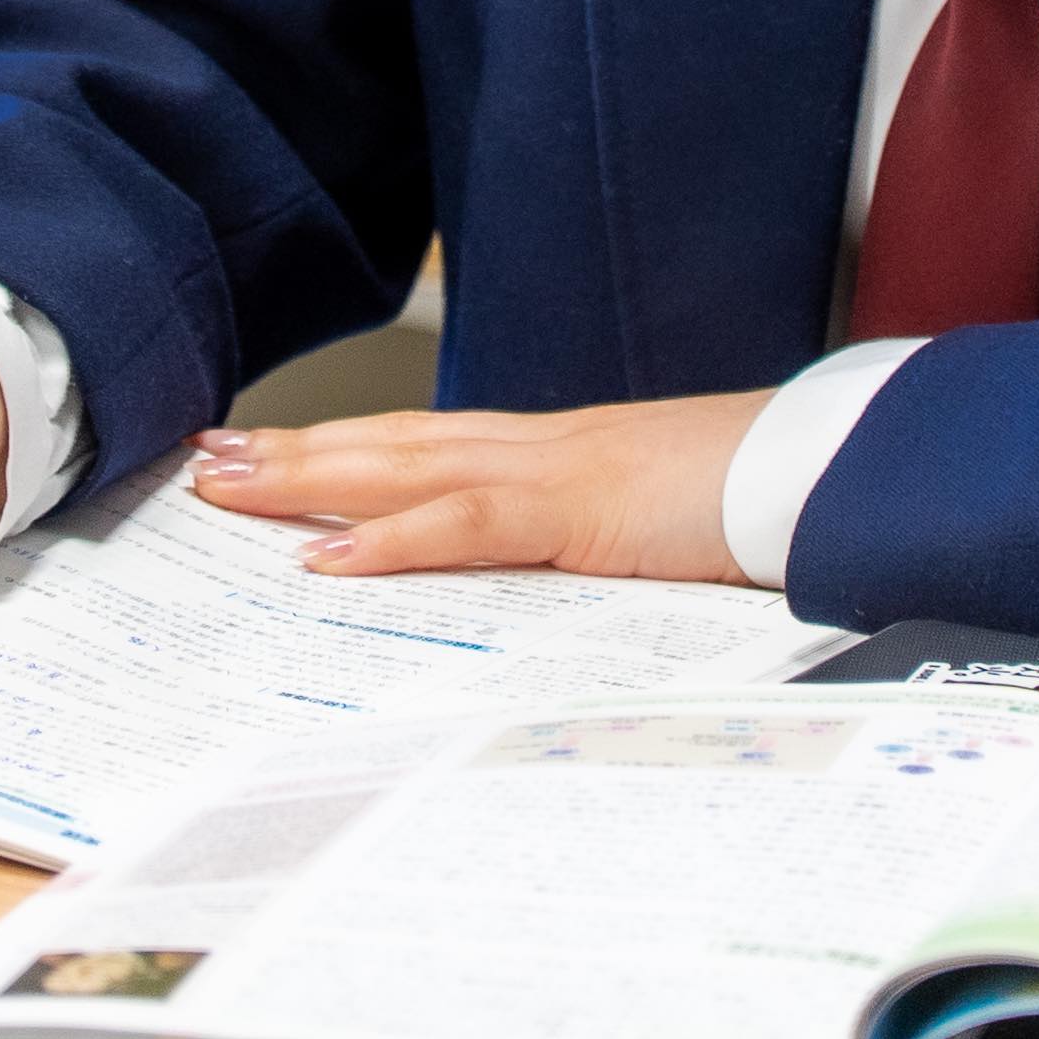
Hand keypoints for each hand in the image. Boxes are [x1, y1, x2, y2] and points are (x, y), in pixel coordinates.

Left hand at [184, 391, 772, 582]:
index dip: (343, 449)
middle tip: (204, 456)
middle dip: (294, 450)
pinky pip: (471, 523)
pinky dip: (394, 537)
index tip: (266, 454)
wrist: (834, 471)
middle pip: (392, 444)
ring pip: (406, 466)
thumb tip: (552, 594)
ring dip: (309, 476)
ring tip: (227, 486)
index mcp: (557, 457)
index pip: (425, 448)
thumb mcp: (661, 537)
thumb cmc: (763, 503)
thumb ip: (598, 554)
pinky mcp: (584, 509)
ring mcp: (559, 470)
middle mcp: (542, 448)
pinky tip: (328, 553)